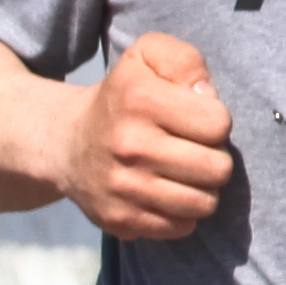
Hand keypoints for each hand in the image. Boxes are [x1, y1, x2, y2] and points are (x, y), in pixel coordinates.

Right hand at [64, 31, 238, 241]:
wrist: (67, 144)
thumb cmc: (122, 98)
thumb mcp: (147, 57)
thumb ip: (185, 61)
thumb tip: (207, 96)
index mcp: (139, 99)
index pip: (219, 124)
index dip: (214, 120)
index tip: (193, 119)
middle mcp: (129, 145)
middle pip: (217, 169)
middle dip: (213, 158)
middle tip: (192, 149)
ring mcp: (123, 188)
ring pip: (203, 203)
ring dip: (201, 189)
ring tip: (183, 173)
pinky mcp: (120, 219)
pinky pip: (181, 227)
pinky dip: (181, 213)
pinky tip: (166, 193)